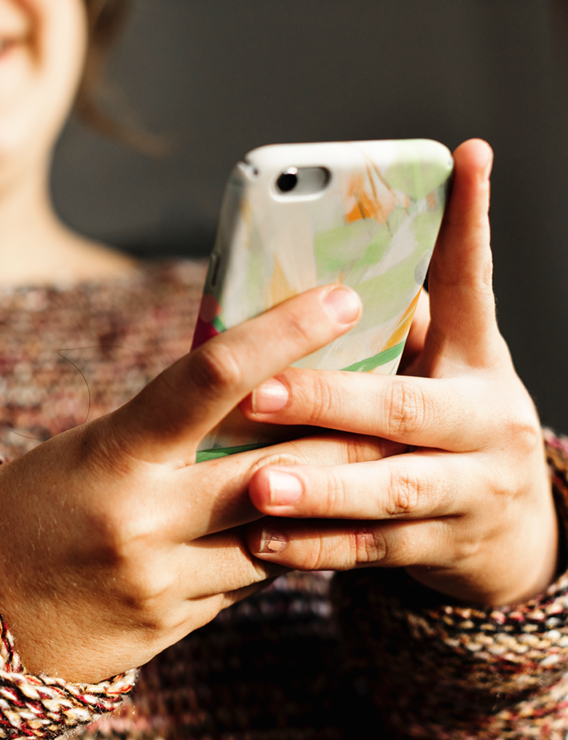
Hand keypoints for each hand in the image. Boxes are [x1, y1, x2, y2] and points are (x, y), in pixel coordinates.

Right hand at [0, 283, 401, 682]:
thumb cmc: (38, 502)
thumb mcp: (96, 447)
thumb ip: (170, 427)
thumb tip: (254, 390)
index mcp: (116, 453)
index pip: (210, 378)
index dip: (281, 332)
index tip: (341, 300)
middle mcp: (142, 518)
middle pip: (277, 468)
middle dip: (346, 435)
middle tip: (397, 398)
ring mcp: (160, 580)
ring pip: (279, 536)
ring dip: (321, 500)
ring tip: (361, 465)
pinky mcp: (171, 624)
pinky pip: (251, 583)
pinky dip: (280, 550)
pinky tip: (293, 529)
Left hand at [241, 139, 558, 606]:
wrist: (515, 532)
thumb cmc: (451, 428)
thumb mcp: (445, 374)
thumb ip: (402, 334)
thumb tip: (331, 276)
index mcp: (479, 364)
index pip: (477, 283)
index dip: (472, 223)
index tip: (463, 157)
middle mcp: (484, 423)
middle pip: (404, 408)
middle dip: (330, 400)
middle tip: (264, 392)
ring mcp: (469, 491)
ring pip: (388, 488)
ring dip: (320, 486)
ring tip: (258, 484)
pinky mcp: (443, 548)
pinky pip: (372, 549)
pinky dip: (316, 547)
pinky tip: (262, 541)